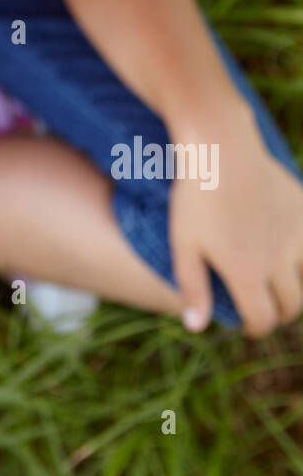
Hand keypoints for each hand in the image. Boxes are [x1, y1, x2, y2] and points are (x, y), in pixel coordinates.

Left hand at [168, 111, 302, 336]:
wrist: (220, 147)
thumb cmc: (194, 197)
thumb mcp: (183, 244)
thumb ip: (193, 287)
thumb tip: (197, 327)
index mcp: (247, 273)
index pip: (263, 320)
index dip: (255, 328)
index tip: (248, 325)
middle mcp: (279, 260)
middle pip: (291, 305)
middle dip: (278, 311)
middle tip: (263, 306)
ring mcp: (296, 234)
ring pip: (302, 272)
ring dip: (289, 279)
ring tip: (270, 273)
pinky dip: (295, 245)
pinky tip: (274, 234)